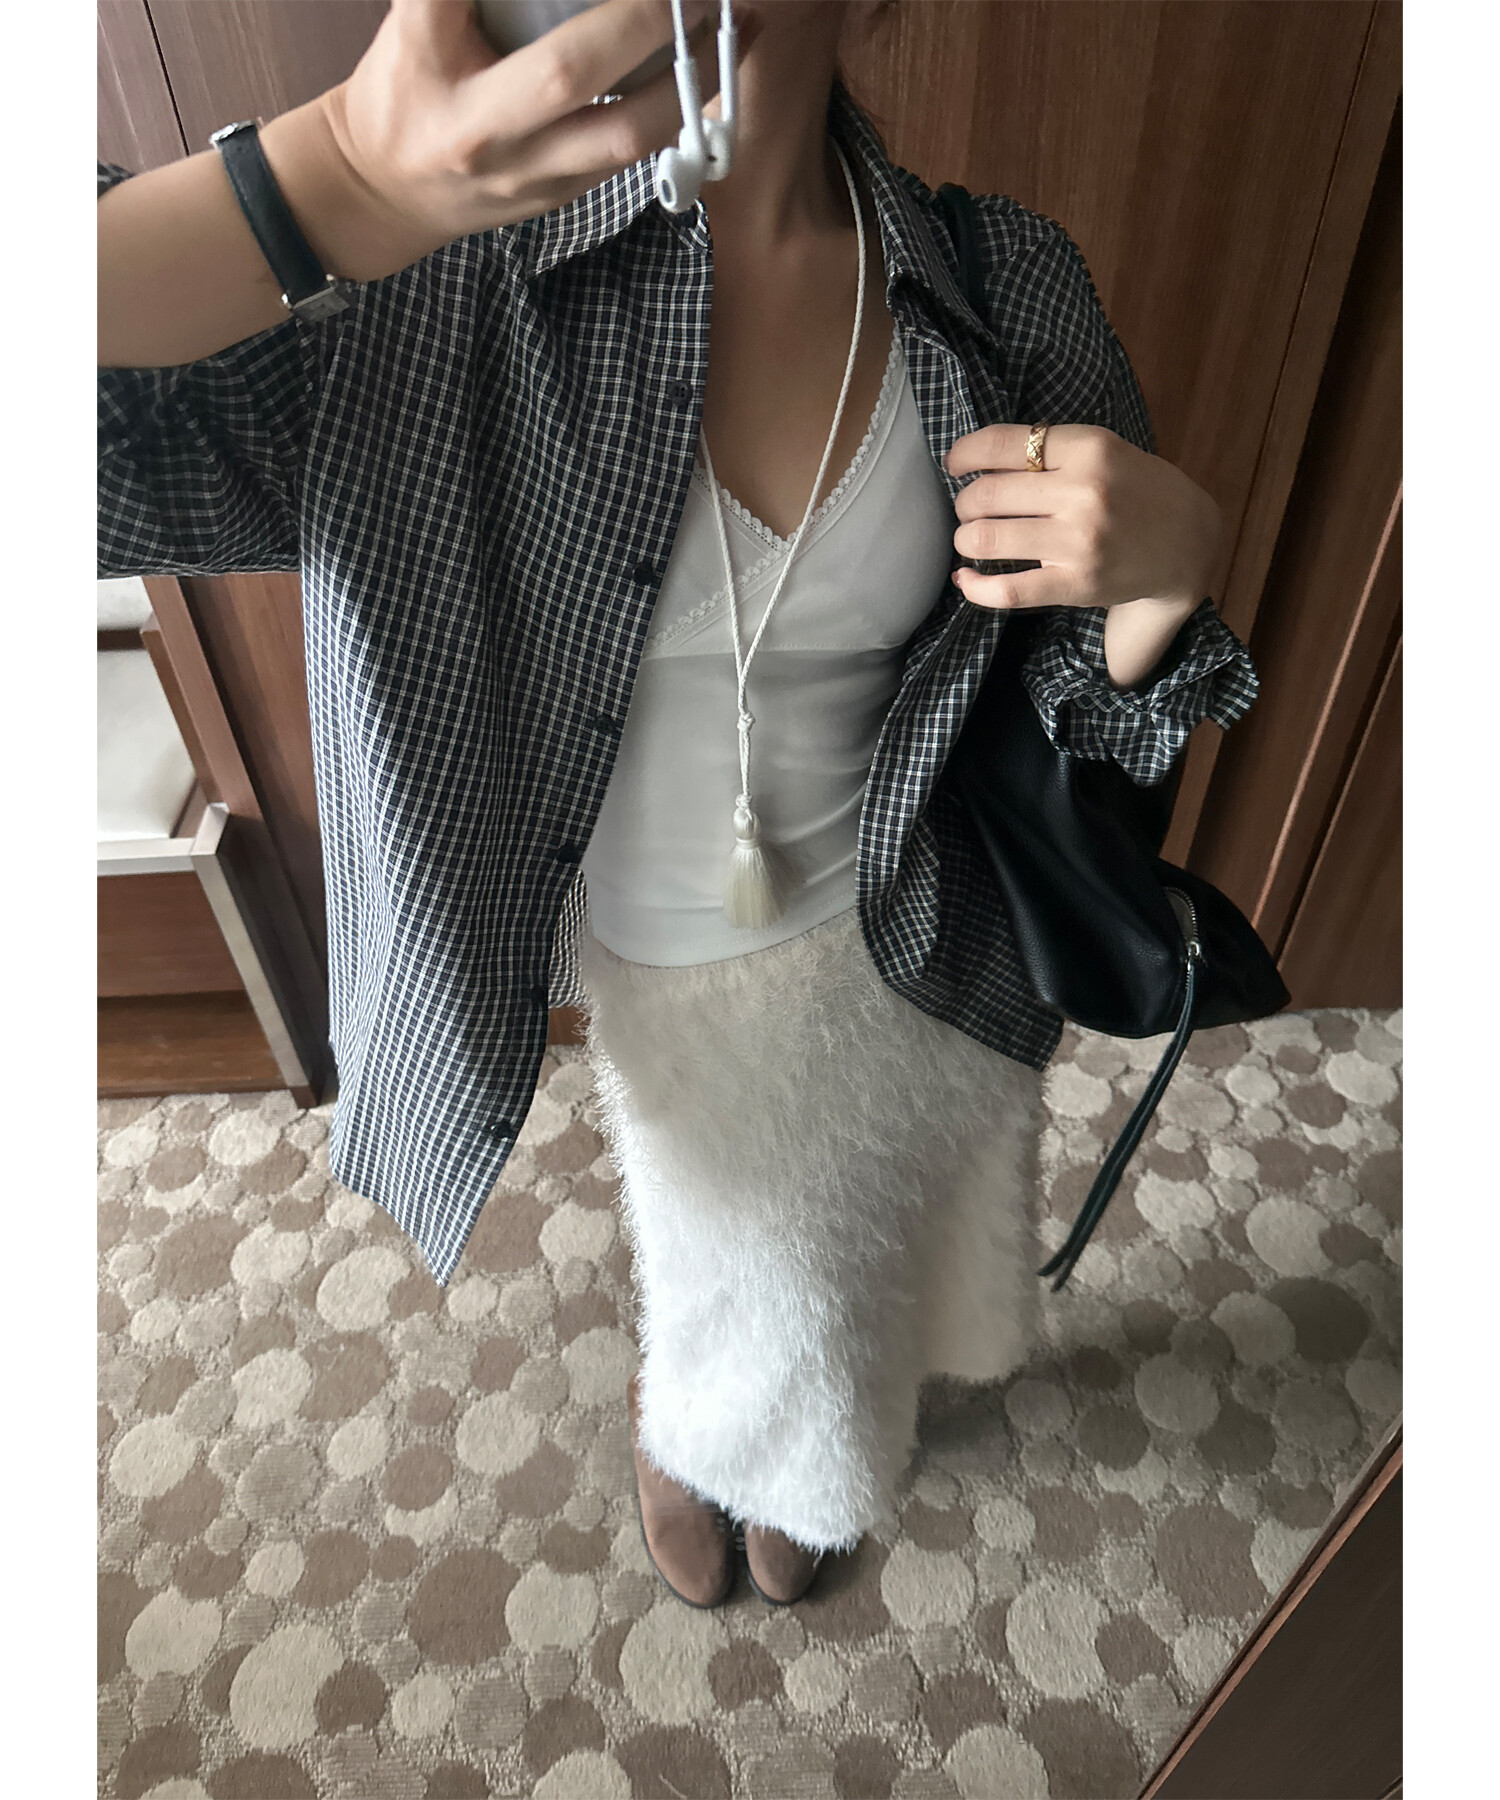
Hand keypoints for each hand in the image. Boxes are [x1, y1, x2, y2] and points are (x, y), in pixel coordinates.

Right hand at [311, 0, 761, 278]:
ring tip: (738, 32)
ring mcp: (528, 173)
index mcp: (434, 63)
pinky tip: (711, 77)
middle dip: (645, 25)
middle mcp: (484, 128)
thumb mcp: (421, 19)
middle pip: (573, 73)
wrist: (386, 192)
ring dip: (691, 84)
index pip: (493, 15)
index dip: (592, 10)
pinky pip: (631, 159)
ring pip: (622, 135)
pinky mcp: (562, 198)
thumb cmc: (406, 86)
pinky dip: (679, 116)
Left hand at [944, 422, 1221, 614]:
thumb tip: (975, 460)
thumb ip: (1050, 450)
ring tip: (972, 539)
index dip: (963, 454)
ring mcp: (1079, 540)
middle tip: (970, 510)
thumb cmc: (1135, 491)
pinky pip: (1008, 590)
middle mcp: (1083, 491)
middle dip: (965, 504)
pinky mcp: (1077, 583)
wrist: (1187, 542)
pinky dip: (975, 587)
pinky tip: (966, 579)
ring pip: (988, 538)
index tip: (955, 465)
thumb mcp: (1103, 451)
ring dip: (966, 539)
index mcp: (1087, 447)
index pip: (1000, 444)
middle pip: (986, 494)